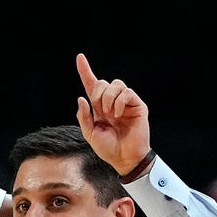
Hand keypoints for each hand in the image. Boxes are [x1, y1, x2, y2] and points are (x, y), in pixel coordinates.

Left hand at [75, 53, 150, 175]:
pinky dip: (120, 102)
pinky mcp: (137, 105)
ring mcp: (125, 103)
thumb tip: (81, 98)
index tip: (79, 57)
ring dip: (109, 98)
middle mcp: (112, 102)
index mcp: (99, 107)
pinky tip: (118, 115)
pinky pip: (127, 92)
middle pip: (103, 82)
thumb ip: (83, 116)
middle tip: (100, 111)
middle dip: (98, 94)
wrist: (124, 159)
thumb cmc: (108, 148)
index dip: (85, 71)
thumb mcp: (90, 134)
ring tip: (110, 114)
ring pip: (116, 84)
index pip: (91, 85)